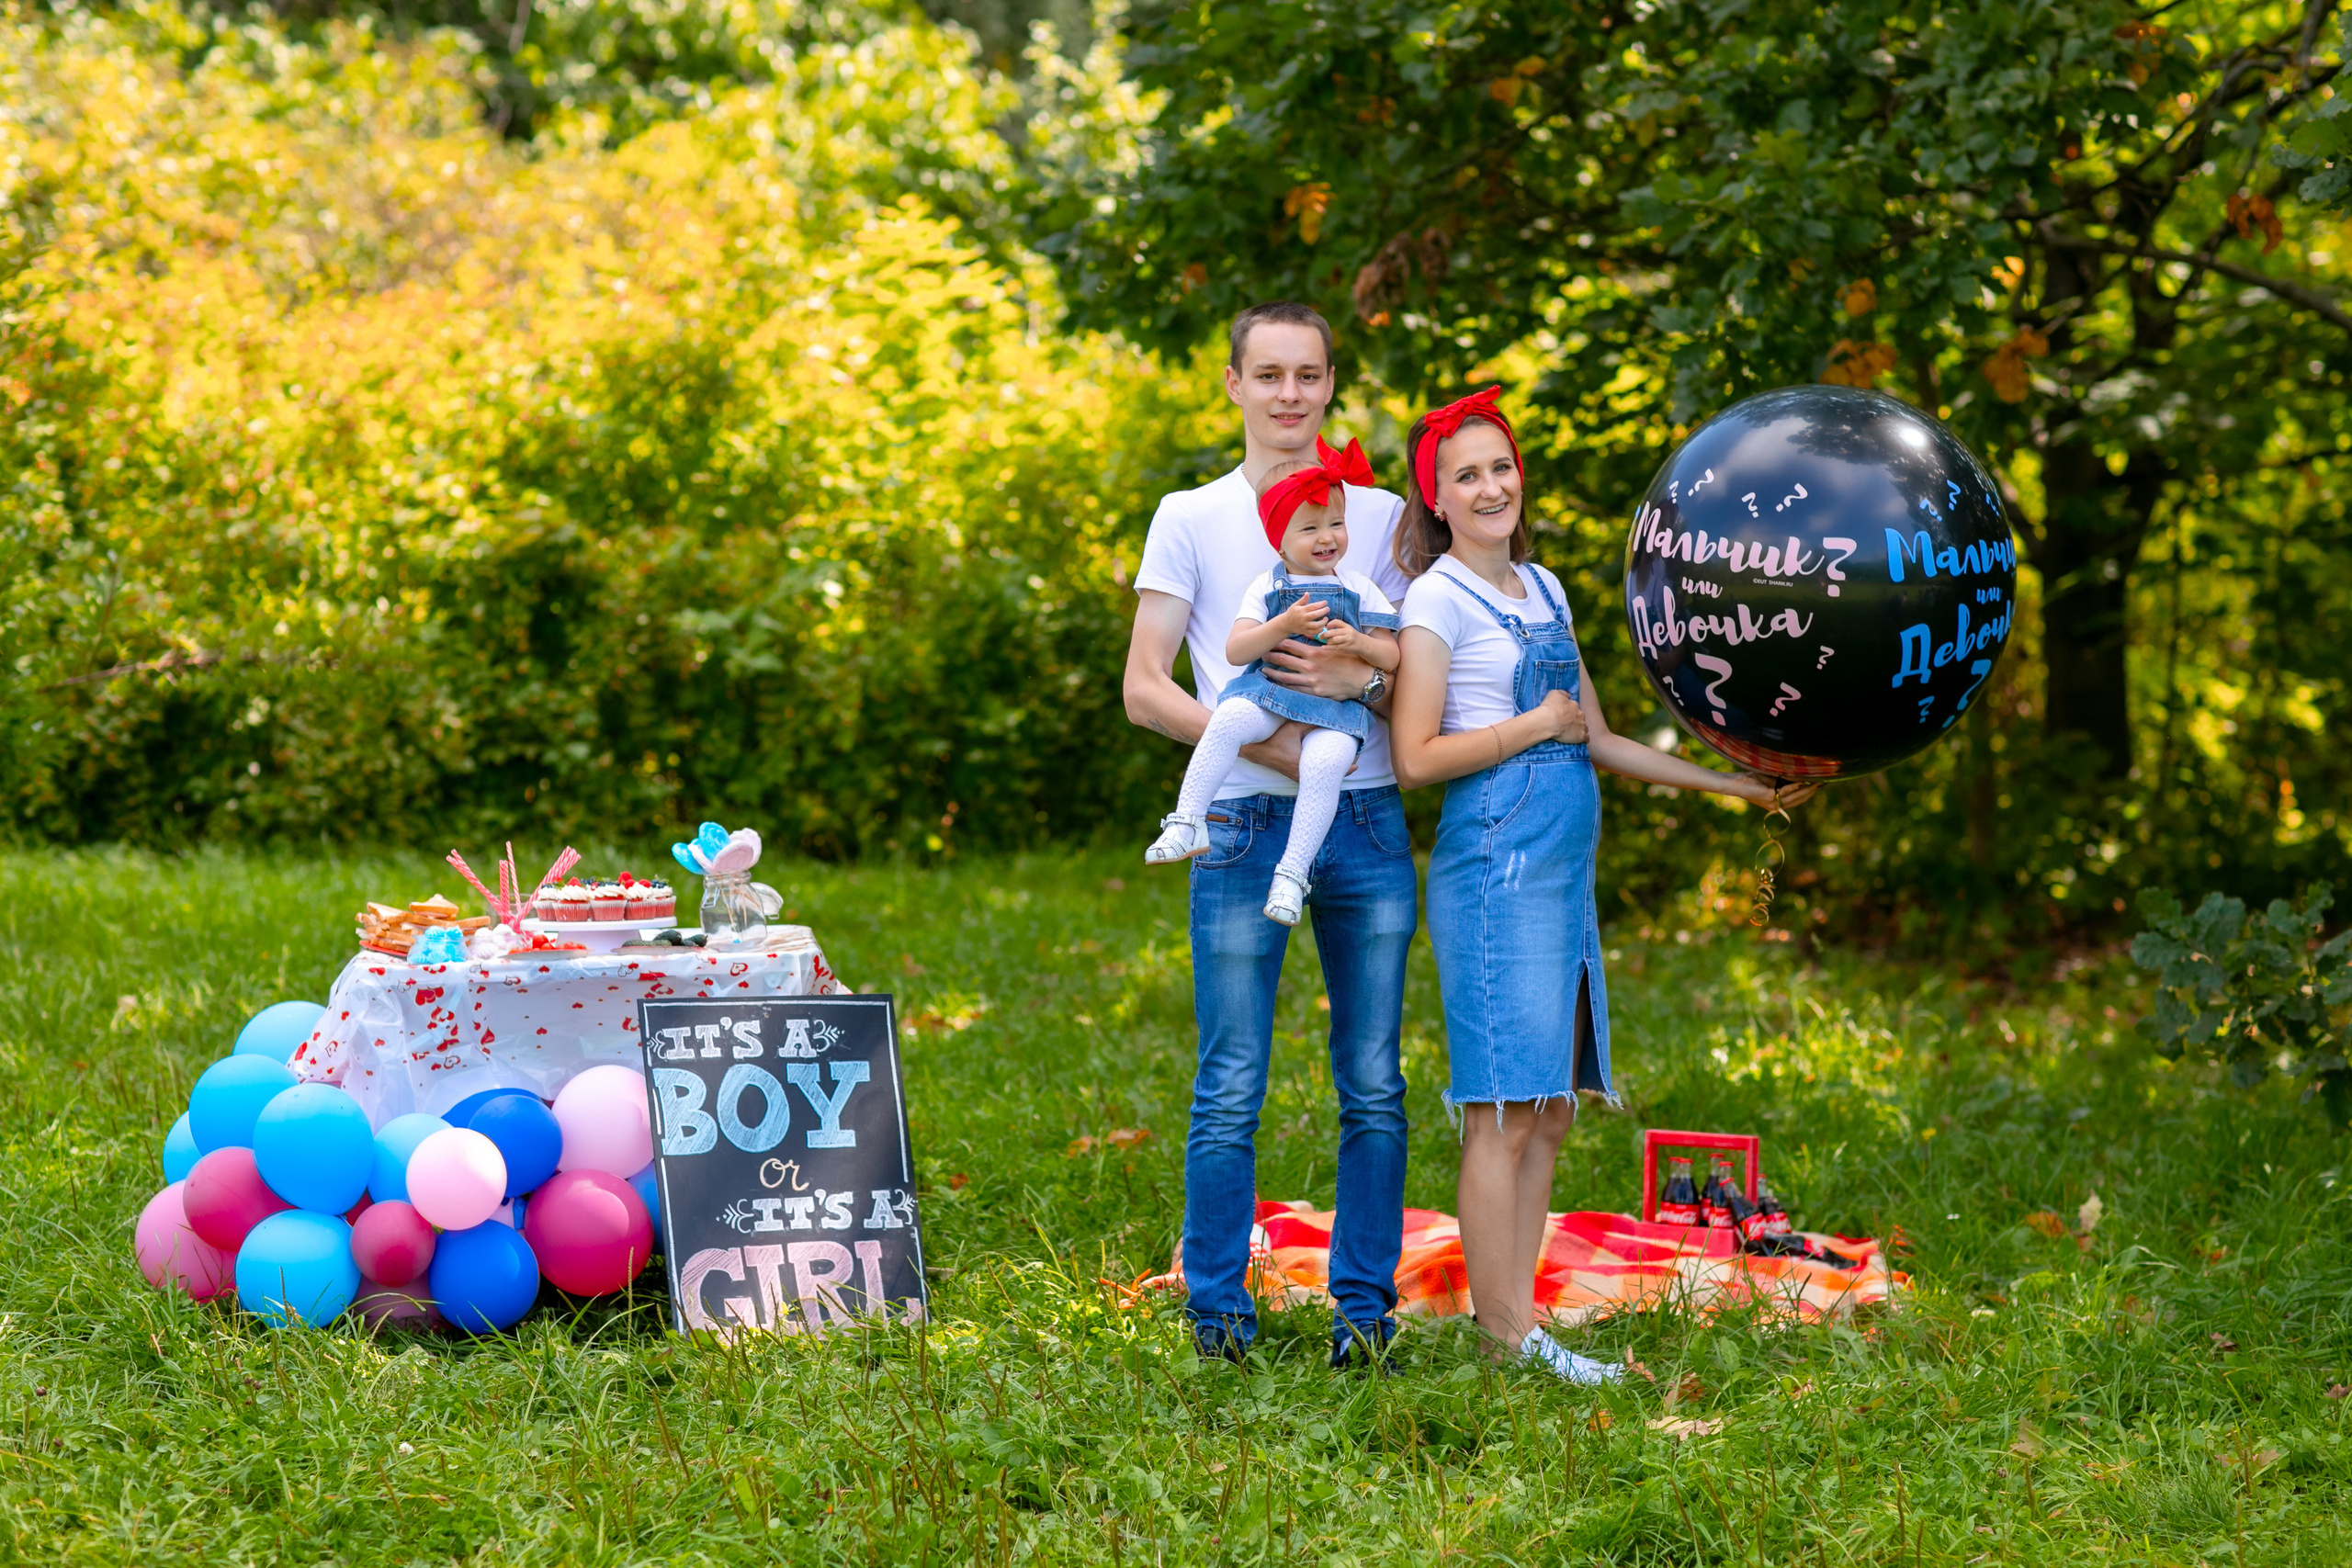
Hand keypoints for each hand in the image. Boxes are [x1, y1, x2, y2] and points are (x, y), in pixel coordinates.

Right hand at [1236, 720, 1358, 779]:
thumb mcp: (1291, 728)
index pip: (1327, 773)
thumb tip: (1324, 712)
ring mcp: (1297, 777)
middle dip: (1340, 772)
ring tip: (1343, 765)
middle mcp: (1301, 775)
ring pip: (1319, 779)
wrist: (1255, 751)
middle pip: (1326, 779)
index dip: (1343, 771)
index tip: (1355, 766)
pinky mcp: (1293, 775)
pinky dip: (1320, 773)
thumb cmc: (1272, 739)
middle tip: (1354, 764)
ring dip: (1330, 773)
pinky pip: (1311, 777)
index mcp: (1303, 765)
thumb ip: (1307, 721)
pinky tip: (1325, 766)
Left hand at [1261, 638, 1376, 698]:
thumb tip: (1310, 638)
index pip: (1291, 646)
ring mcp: (1312, 680)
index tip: (1270, 641)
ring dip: (1273, 673)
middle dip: (1271, 656)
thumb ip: (1321, 644)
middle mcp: (1311, 666)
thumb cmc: (1351, 661)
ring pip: (1286, 677)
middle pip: (1285, 660)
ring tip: (1263, 670)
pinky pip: (1296, 689)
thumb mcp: (1337, 648)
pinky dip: (1285, 687)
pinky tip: (1278, 685)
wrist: (1363, 680)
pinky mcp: (1315, 692)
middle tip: (1261, 654)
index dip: (1278, 643)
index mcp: (1315, 653)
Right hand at [1272, 596, 1329, 639]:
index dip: (1320, 604)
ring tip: (1326, 618)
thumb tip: (1307, 593)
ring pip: (1316, 625)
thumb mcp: (1295, 605)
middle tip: (1328, 609)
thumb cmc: (1292, 613)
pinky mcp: (1305, 631)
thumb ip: (1303, 600)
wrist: (1285, 624)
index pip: (1313, 606)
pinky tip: (1323, 625)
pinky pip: (1314, 632)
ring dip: (1323, 622)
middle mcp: (1303, 618)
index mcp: (1301, 610)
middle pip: (1315, 615)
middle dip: (1323, 611)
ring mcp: (1304, 626)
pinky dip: (1320, 629)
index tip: (1325, 602)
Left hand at [1320, 620, 1358, 651]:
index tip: (1326, 627)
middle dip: (1324, 634)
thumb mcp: (1348, 629)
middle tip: (1320, 636)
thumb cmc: (1352, 636)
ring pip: (1334, 640)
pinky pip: (1335, 647)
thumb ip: (1338, 628)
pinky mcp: (1346, 647)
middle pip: (1333, 632)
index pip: (1337, 622)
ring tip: (1325, 642)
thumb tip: (1324, 629)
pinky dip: (1328, 647)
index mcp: (1347, 626)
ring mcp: (1347, 640)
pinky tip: (1323, 647)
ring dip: (1327, 641)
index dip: (1330, 623)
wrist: (1363, 644)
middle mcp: (1348, 632)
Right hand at [1534, 689, 1588, 743]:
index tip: (1564, 715)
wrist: (1548, 722)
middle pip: (1581, 717)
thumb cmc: (1549, 707)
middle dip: (1576, 720)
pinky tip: (1579, 739)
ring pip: (1584, 727)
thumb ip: (1562, 693)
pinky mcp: (1581, 736)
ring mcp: (1582, 726)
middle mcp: (1580, 715)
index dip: (1570, 711)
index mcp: (1575, 705)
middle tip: (1567, 724)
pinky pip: (1586, 738)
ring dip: (1580, 729)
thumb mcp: (1554, 693)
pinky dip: (1583, 738)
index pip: (1575, 708)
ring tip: (1572, 732)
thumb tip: (1568, 695)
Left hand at [1735, 774, 1819, 810]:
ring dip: (1807, 789)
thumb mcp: (1773, 779)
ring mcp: (1773, 803)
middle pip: (1800, 799)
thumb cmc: (1753, 780)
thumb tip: (1801, 773)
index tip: (1819, 785)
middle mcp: (1777, 806)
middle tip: (1822, 783)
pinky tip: (1802, 781)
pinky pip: (1785, 791)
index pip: (1798, 800)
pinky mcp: (1769, 797)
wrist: (1737, 783)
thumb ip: (1785, 779)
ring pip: (1795, 797)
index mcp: (1778, 803)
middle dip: (1812, 791)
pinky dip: (1795, 786)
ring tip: (1816, 782)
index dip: (1810, 793)